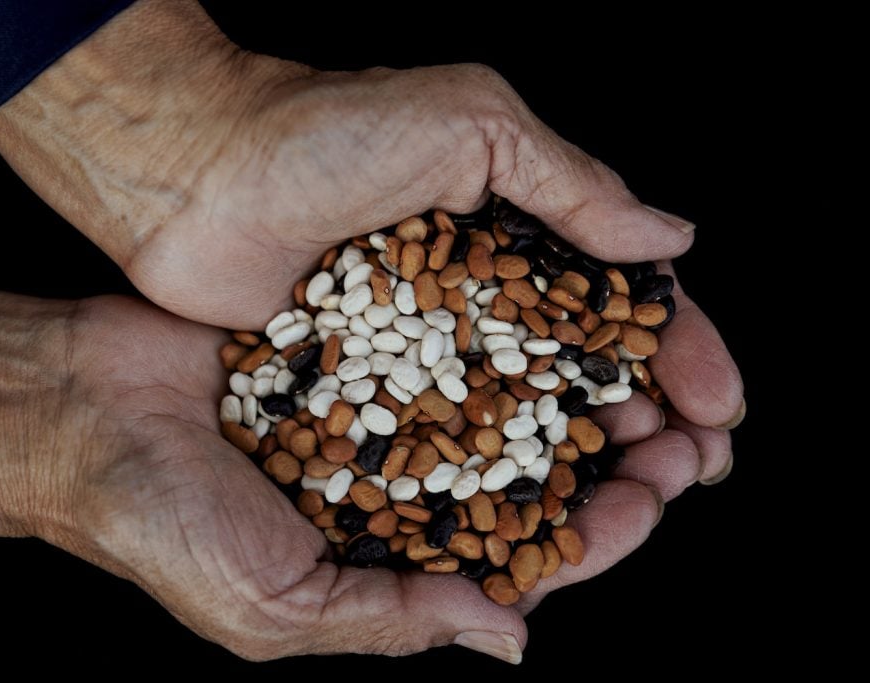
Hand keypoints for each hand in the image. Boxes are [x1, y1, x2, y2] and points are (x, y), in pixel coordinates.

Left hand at [0, 1, 741, 487]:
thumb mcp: (467, 125)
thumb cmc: (323, 133)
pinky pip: (440, 448)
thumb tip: (675, 241)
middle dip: (646, 423)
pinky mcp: (365, 393)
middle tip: (689, 472)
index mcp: (514, 238)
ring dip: (581, 466)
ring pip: (520, 423)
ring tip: (632, 506)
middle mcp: (477, 304)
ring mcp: (422, 355)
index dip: (678, 354)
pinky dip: (486, 483)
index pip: (618, 306)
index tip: (719, 408)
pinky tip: (527, 519)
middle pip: (581, 376)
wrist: (194, 174)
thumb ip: (569, 184)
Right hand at [37, 296, 704, 661]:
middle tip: (680, 437)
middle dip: (603, 464)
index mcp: (379, 561)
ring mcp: (373, 407)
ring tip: (640, 372)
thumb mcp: (273, 608)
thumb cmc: (158, 524)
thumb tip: (510, 639)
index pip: (512, 561)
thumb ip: (390, 623)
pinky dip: (497, 333)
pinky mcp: (352, 342)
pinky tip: (554, 313)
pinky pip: (440, 337)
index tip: (650, 505)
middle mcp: (388, 484)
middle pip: (522, 478)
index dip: (590, 539)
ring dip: (569, 394)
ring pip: (497, 404)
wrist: (77, 407)